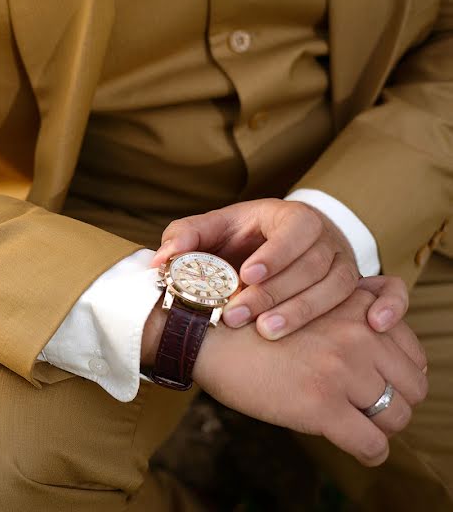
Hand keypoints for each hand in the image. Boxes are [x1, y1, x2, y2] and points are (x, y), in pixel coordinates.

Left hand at [149, 199, 408, 338]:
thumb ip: (185, 239)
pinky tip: (374, 326)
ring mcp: (346, 262)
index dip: (274, 254)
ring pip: (338, 287)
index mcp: (290, 217)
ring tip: (268, 333)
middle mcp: (325, 238)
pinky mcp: (361, 285)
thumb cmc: (237, 238)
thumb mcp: (210, 231)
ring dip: (306, 311)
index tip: (246, 275)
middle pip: (311, 266)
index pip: (294, 230)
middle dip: (274, 294)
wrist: (270, 246)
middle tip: (239, 317)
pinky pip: (388, 290)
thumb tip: (159, 261)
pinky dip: (389, 305)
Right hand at [190, 289, 428, 465]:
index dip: (398, 372)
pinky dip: (369, 452)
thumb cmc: (251, 320)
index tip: (379, 383)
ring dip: (381, 427)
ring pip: (397, 416)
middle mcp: (359, 335)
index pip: (412, 350)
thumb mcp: (308, 299)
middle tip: (368, 408)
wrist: (208, 334)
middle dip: (395, 401)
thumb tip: (387, 343)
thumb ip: (348, 312)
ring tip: (359, 427)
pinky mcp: (322, 404)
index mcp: (357, 307)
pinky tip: (357, 449)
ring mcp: (342, 370)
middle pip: (413, 385)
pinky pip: (371, 443)